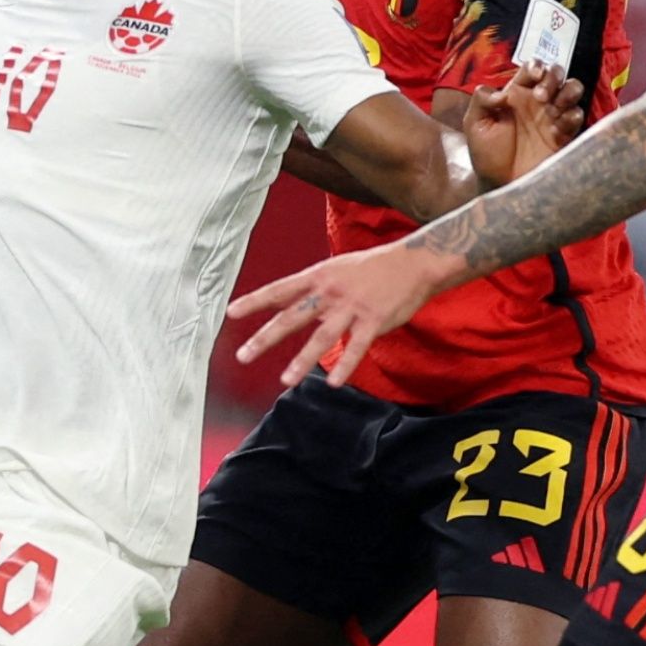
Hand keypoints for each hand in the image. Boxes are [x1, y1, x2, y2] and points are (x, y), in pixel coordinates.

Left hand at [227, 242, 465, 388]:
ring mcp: (351, 308)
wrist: (414, 262)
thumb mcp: (337, 269)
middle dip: (265, 338)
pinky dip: (345, 366)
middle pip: (292, 317)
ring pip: (321, 338)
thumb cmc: (374, 268)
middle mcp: (330, 292)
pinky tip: (333, 383)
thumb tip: (291, 301)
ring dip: (302, 360)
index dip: (254, 301)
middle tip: (244, 355)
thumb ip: (314, 287)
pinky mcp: (373, 322)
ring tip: (285, 380)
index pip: (280, 290)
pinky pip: (356, 348)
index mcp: (318, 276)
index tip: (231, 312)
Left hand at [464, 64, 586, 185]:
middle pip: (556, 74)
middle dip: (553, 77)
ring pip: (572, 89)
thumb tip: (502, 92)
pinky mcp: (564, 135)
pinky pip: (577, 116)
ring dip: (569, 90)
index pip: (532, 69)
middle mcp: (538, 102)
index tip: (533, 76)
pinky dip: (572, 116)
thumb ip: (482, 100)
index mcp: (516, 94)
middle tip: (541, 96)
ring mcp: (553, 117)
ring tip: (556, 104)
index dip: (536, 67)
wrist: (501, 185)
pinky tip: (558, 127)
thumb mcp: (474, 124)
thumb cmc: (487, 154)